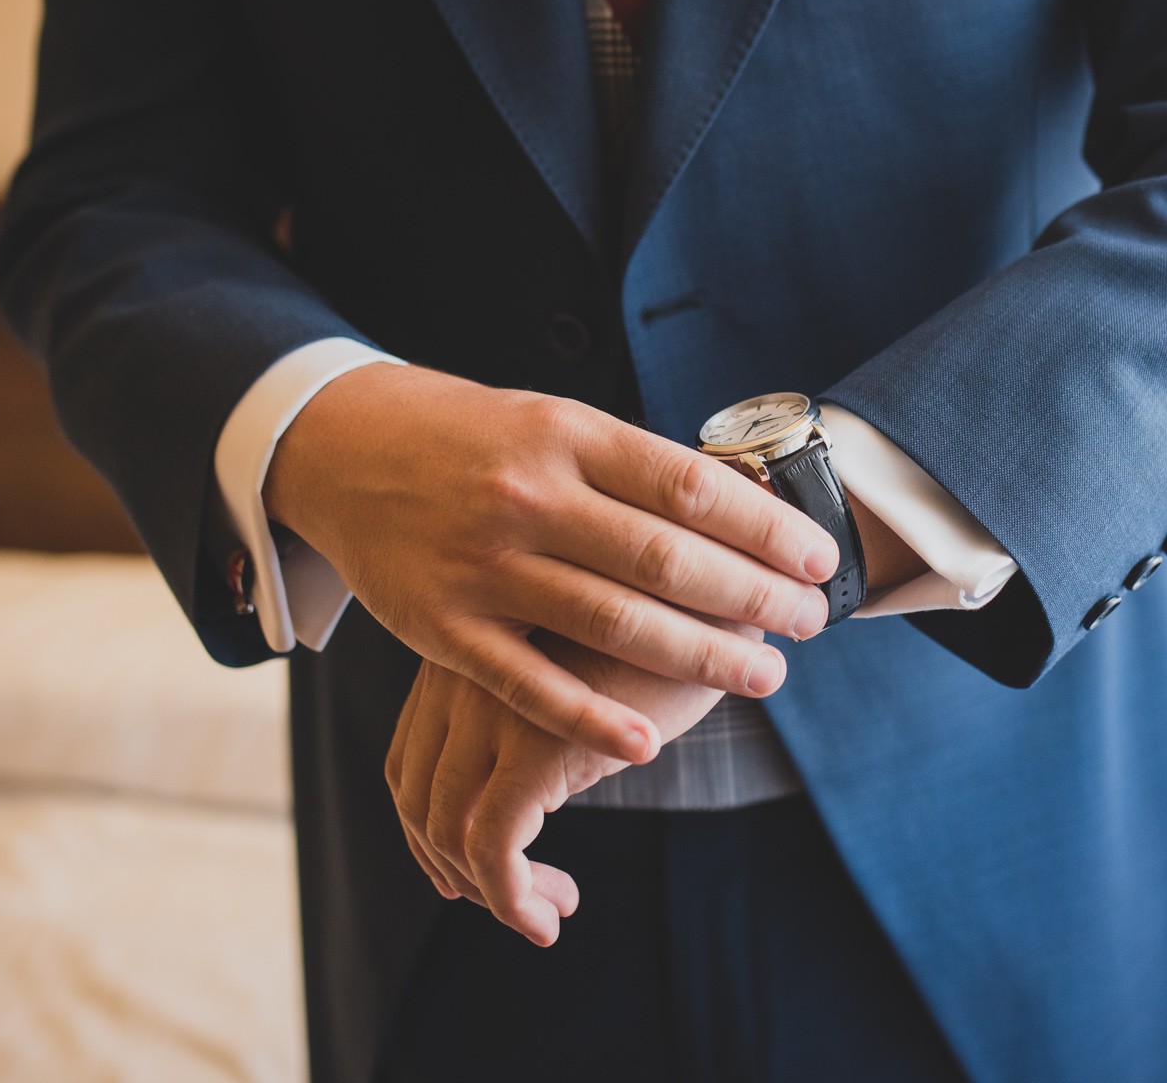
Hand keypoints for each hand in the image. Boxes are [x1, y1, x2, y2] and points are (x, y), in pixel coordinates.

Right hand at [265, 363, 837, 763]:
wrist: (346, 445)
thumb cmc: (477, 439)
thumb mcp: (555, 423)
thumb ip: (633, 468)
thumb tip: (746, 503)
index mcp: (568, 435)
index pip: (690, 487)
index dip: (765, 528)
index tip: (819, 559)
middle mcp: (529, 495)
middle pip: (666, 557)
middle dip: (753, 596)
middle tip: (809, 623)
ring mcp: (483, 563)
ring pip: (611, 622)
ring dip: (701, 657)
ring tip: (764, 676)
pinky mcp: (442, 626)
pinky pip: (528, 682)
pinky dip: (591, 717)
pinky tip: (648, 743)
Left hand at [385, 626, 737, 943]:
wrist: (721, 593)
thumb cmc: (665, 627)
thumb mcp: (580, 668)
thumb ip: (542, 716)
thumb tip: (534, 806)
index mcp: (467, 653)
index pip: (411, 760)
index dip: (428, 828)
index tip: (468, 872)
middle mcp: (461, 678)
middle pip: (418, 798)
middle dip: (452, 868)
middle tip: (513, 902)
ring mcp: (490, 711)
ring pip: (449, 833)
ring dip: (491, 895)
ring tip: (550, 913)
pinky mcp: (532, 747)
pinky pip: (494, 849)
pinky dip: (513, 900)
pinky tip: (553, 917)